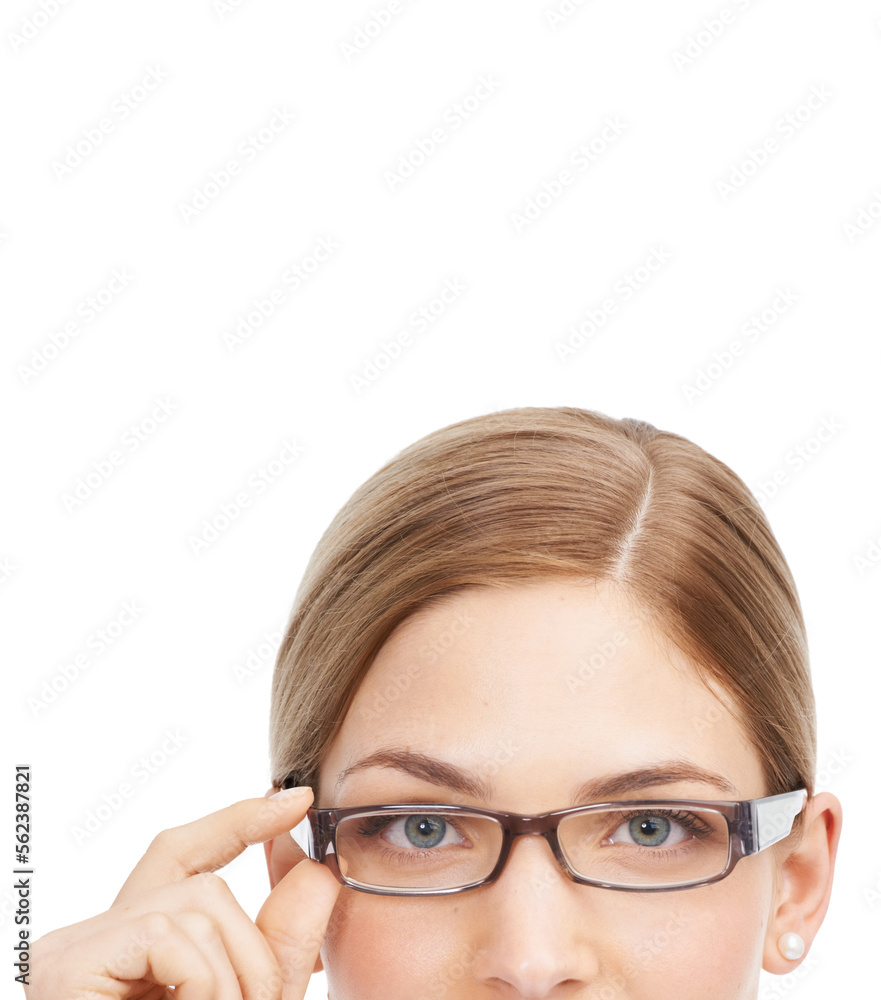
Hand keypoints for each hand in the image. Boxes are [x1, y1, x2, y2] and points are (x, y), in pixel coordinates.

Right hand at [24, 786, 341, 998]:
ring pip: (198, 905)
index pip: (182, 854)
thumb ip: (277, 947)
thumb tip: (319, 873)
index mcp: (135, 943)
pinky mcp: (65, 967)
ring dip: (236, 977)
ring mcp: (74, 948)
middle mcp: (97, 936)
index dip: (237, 819)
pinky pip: (170, 936)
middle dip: (255, 947)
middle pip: (204, 887)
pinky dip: (204, 983)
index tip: (294, 801)